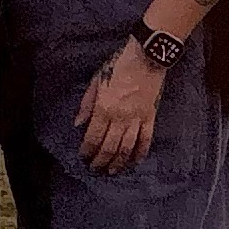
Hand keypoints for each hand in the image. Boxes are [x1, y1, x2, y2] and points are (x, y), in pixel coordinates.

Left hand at [74, 46, 164, 172]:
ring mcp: (137, 118)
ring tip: (112, 171)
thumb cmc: (119, 65)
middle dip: (100, 161)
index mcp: (104, 108)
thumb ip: (87, 104)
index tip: (83, 157)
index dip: (87, 151)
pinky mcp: (150, 116)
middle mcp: (120, 117)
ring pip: (127, 147)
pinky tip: (135, 162)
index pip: (93, 137)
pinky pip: (146, 139)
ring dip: (118, 162)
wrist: (147, 56)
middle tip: (95, 169)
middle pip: (109, 147)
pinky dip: (140, 153)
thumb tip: (78, 124)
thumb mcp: (97, 79)